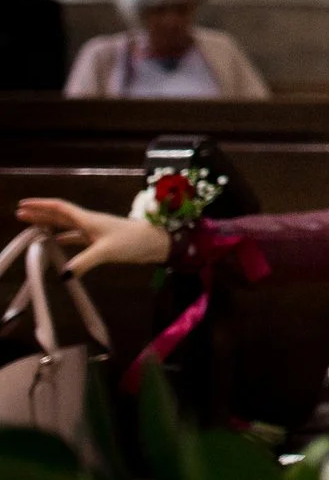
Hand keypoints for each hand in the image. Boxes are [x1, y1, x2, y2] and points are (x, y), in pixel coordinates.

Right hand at [15, 198, 172, 275]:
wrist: (157, 243)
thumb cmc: (134, 241)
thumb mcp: (107, 251)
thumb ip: (85, 261)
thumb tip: (63, 274)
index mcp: (89, 220)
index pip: (60, 208)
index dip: (41, 205)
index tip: (23, 204)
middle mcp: (90, 222)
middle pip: (60, 215)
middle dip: (40, 214)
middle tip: (20, 213)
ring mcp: (96, 231)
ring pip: (67, 226)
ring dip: (50, 225)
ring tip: (33, 227)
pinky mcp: (102, 241)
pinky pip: (77, 237)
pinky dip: (65, 239)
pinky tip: (57, 243)